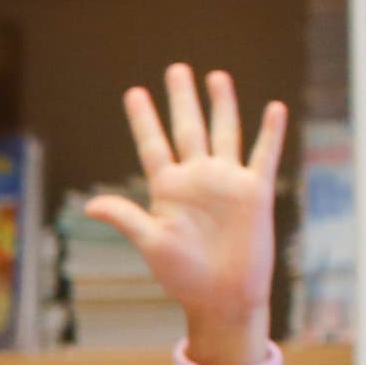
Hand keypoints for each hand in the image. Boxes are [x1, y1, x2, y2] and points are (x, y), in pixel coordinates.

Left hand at [84, 64, 284, 364]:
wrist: (222, 296)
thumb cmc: (183, 276)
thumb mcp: (152, 244)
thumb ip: (127, 218)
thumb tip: (91, 205)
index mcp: (167, 190)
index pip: (153, 145)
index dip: (143, 119)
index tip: (134, 93)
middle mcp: (197, 179)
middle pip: (188, 128)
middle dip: (182, 100)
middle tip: (176, 68)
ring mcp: (226, 182)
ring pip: (224, 133)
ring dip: (221, 105)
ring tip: (215, 76)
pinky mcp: (255, 191)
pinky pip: (264, 155)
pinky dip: (270, 132)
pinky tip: (274, 108)